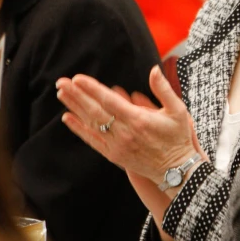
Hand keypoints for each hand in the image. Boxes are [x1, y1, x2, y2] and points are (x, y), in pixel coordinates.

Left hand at [56, 65, 204, 184]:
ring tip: (61, 94)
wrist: (177, 171)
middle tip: (61, 82)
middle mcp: (124, 133)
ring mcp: (117, 145)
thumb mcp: (178, 110)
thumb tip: (154, 70)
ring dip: (75, 108)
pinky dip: (79, 129)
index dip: (92, 89)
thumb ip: (163, 89)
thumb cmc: (178, 138)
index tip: (78, 78)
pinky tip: (67, 118)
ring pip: (91, 124)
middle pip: (95, 111)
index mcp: (138, 119)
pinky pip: (92, 140)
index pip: (109, 101)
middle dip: (77, 95)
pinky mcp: (114, 155)